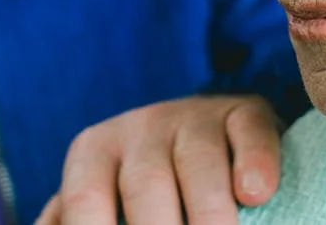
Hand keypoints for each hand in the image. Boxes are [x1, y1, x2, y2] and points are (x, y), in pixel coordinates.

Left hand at [35, 95, 281, 224]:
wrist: (199, 128)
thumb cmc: (137, 182)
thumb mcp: (98, 197)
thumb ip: (70, 219)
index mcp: (94, 152)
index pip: (86, 200)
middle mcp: (139, 128)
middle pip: (146, 185)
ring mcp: (194, 116)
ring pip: (199, 161)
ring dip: (210, 215)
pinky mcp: (243, 111)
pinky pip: (249, 130)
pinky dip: (255, 161)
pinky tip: (254, 194)